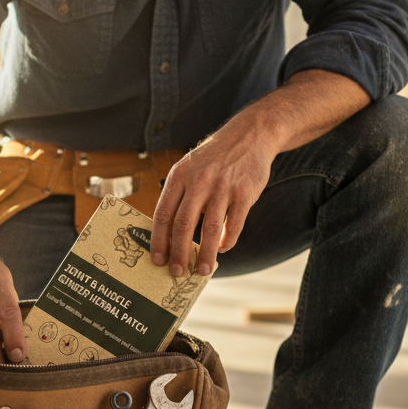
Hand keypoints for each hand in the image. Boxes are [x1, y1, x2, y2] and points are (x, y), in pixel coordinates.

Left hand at [150, 120, 276, 277]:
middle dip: (179, 253)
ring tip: (203, 270)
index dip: (158, 240)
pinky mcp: (244, 192)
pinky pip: (234, 224)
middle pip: (184, 224)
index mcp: (179, 176)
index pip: (163, 213)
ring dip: (205, 254)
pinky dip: (228, 240)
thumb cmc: (214, 158)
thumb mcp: (189, 168)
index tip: (157, 260)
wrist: (250, 135)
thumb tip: (167, 234)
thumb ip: (179, 195)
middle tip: (177, 272)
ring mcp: (223, 187)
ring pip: (210, 229)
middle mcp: (199, 181)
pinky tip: (222, 248)